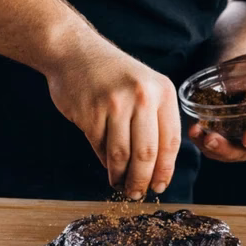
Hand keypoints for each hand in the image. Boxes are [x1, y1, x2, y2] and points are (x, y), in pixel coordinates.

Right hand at [45, 42, 180, 198]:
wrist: (74, 51)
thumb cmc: (112, 74)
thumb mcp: (144, 86)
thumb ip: (154, 119)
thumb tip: (157, 165)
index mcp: (162, 91)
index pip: (170, 141)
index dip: (165, 170)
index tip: (159, 186)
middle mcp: (142, 96)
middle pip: (147, 153)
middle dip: (142, 180)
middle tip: (138, 194)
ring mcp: (115, 104)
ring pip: (122, 155)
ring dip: (121, 177)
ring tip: (121, 186)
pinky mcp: (90, 113)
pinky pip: (101, 148)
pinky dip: (105, 163)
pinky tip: (108, 169)